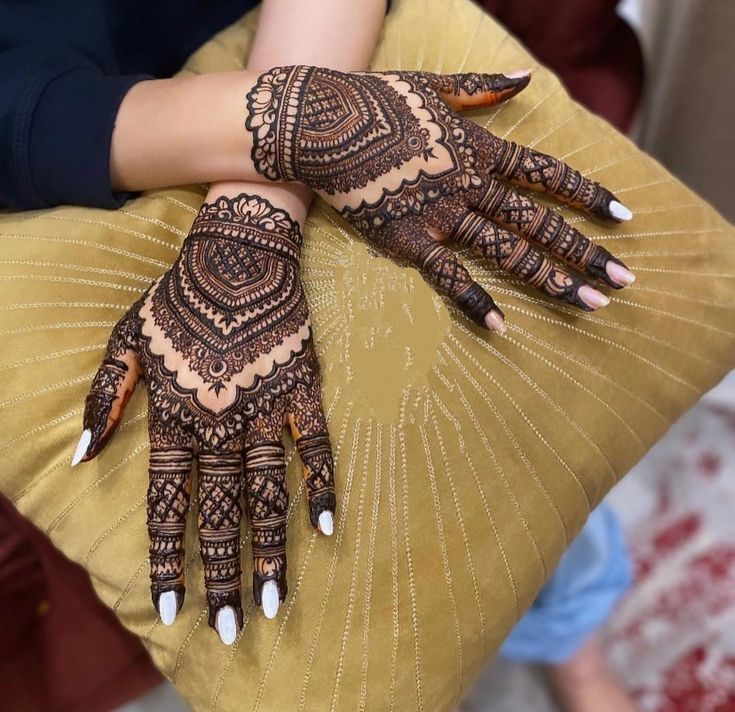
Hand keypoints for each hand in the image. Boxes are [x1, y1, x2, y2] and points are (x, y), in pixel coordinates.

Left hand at [71, 194, 334, 643]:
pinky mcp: (302, 389)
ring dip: (270, 548)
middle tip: (229, 627)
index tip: (172, 608)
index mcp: (175, 415)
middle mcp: (220, 422)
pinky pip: (315, 445)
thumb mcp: (126, 341)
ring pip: (267, 491)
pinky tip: (326, 526)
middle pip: (221, 511)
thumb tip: (80, 459)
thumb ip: (104, 401)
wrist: (237, 254)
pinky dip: (322, 485)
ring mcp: (265, 407)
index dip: (168, 558)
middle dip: (222, 573)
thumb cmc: (177, 297)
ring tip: (272, 600)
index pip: (168, 504)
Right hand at [246, 67, 635, 331]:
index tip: (624, 216)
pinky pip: (447, 275)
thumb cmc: (376, 100)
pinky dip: (473, 301)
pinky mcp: (408, 239)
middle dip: (585, 252)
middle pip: (538, 222)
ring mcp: (441, 214)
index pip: (546, 175)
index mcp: (479, 148)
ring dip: (551, 279)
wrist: (322, 123)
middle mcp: (469, 184)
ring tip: (590, 304)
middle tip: (624, 281)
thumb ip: (482, 86)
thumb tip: (526, 78)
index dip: (587, 195)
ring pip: (506, 251)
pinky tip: (501, 326)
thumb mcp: (434, 84)